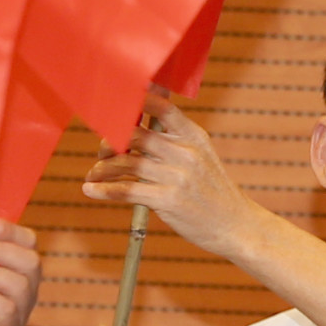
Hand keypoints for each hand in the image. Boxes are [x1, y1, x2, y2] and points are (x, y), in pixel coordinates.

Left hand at [82, 93, 257, 258]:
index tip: (112, 101)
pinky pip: (127, 190)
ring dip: (103, 168)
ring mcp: (177, 176)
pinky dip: (105, 190)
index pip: (162, 108)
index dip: (135, 100)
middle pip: (135, 135)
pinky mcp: (168, 200)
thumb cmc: (212, 192)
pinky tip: (90, 190)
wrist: (235, 225)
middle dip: (111, 141)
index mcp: (193, 136)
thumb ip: (174, 141)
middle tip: (103, 152)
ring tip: (93, 175)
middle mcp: (185, 152)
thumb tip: (135, 130)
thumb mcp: (202, 157)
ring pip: (127, 163)